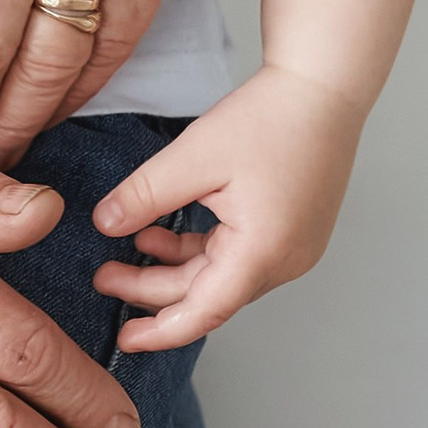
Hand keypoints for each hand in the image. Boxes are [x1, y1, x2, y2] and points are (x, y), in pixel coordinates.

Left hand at [91, 65, 363, 349]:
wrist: (324, 86)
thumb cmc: (270, 117)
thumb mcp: (193, 156)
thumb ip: (144, 196)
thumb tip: (105, 227)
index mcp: (263, 251)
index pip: (204, 311)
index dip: (160, 330)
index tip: (124, 341)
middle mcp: (285, 261)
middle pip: (209, 294)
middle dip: (153, 290)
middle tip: (103, 277)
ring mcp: (293, 249)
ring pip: (221, 276)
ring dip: (174, 268)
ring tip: (126, 250)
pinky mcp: (292, 232)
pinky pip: (238, 255)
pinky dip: (200, 250)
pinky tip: (163, 233)